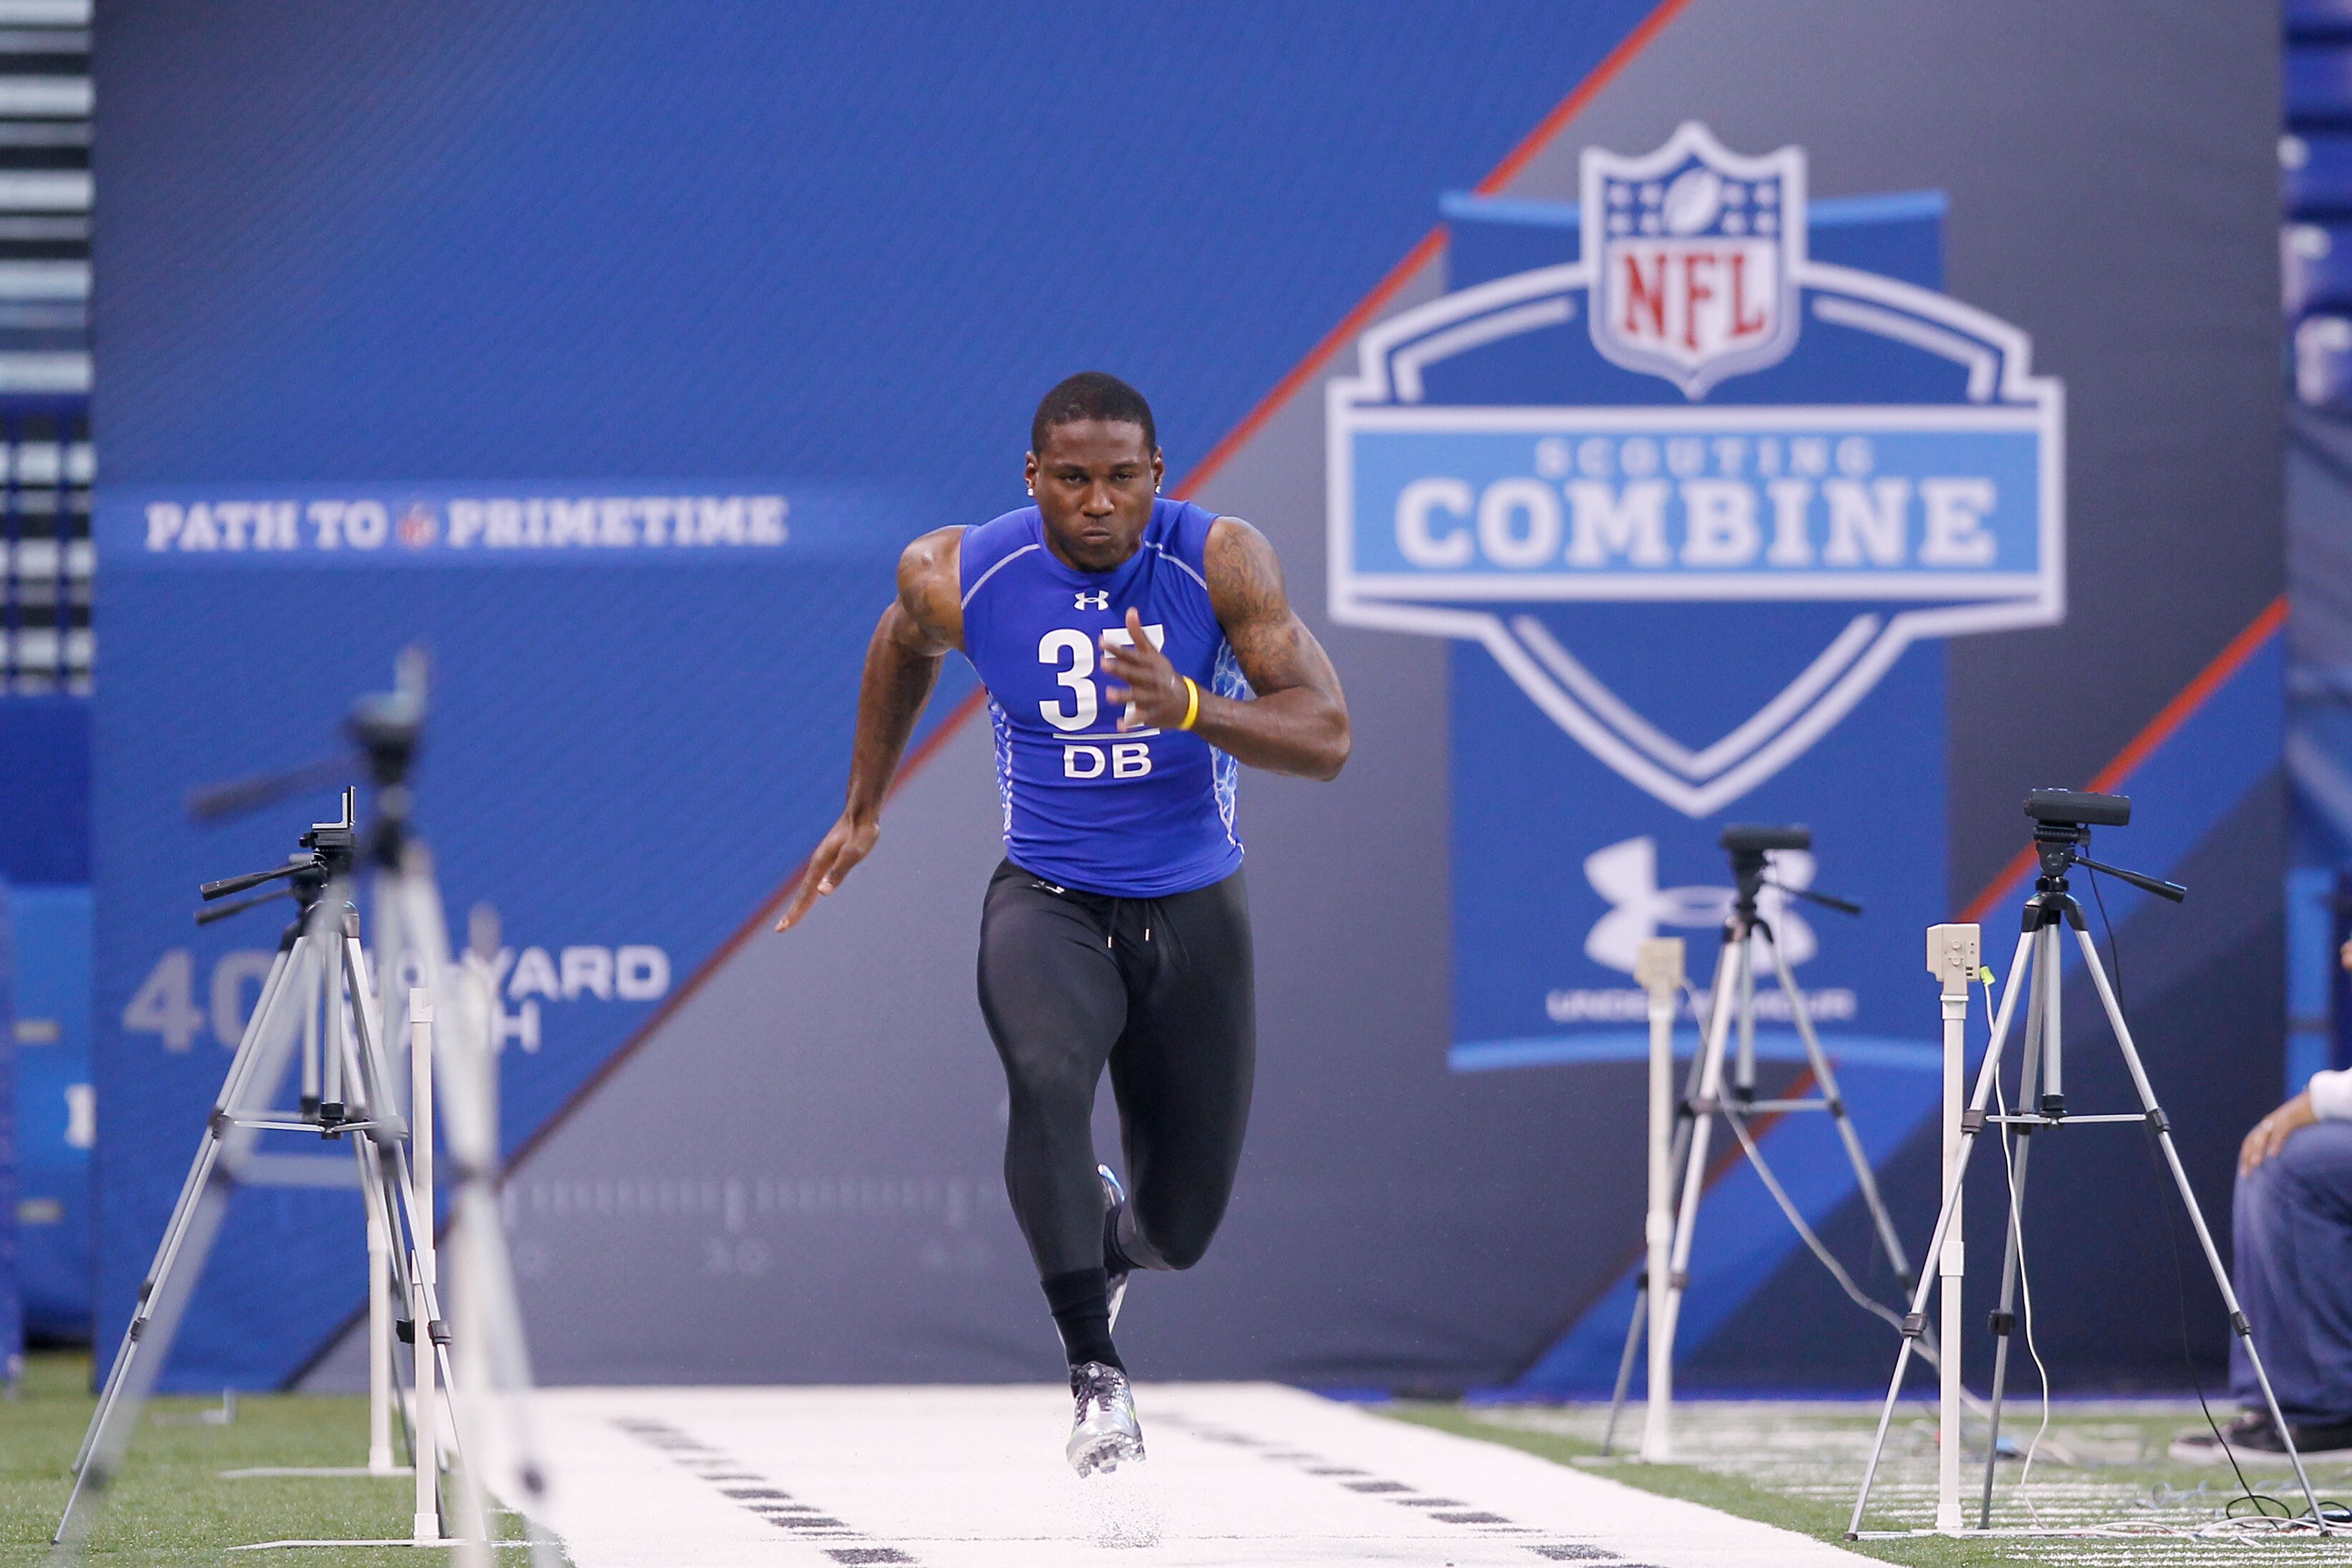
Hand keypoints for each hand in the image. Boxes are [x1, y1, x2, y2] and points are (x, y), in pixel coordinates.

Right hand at [773, 811, 878, 931]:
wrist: (862, 810)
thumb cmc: (861, 832)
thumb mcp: (853, 854)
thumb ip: (839, 872)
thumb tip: (822, 892)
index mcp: (820, 865)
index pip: (805, 895)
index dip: (795, 912)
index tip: (783, 928)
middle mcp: (818, 864)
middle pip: (803, 893)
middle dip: (793, 912)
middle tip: (781, 929)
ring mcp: (822, 860)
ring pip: (808, 886)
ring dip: (800, 902)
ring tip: (793, 916)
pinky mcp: (829, 857)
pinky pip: (815, 879)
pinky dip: (809, 892)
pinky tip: (812, 893)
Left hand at [1100, 607, 1190, 731]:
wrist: (1190, 703)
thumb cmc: (1164, 675)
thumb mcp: (1154, 654)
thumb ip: (1138, 635)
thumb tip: (1130, 610)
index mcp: (1150, 664)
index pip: (1132, 655)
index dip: (1118, 649)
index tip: (1101, 642)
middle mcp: (1152, 680)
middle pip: (1134, 674)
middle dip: (1120, 669)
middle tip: (1103, 664)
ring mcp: (1154, 698)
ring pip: (1138, 697)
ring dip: (1124, 696)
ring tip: (1109, 695)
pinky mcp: (1154, 714)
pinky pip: (1142, 719)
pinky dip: (1131, 723)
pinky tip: (1120, 726)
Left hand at [2242, 1090, 2317, 1173]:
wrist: (2317, 1099)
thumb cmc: (2305, 1117)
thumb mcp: (2291, 1128)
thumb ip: (2282, 1139)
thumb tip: (2280, 1157)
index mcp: (2267, 1125)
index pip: (2250, 1141)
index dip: (2245, 1155)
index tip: (2244, 1172)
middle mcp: (2269, 1122)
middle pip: (2253, 1140)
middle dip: (2247, 1156)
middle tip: (2246, 1173)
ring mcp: (2279, 1120)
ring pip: (2263, 1135)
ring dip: (2258, 1150)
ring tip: (2255, 1164)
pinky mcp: (2291, 1119)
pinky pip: (2281, 1131)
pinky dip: (2275, 1142)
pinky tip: (2273, 1154)